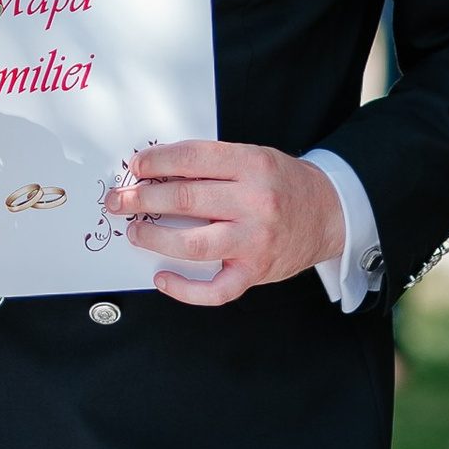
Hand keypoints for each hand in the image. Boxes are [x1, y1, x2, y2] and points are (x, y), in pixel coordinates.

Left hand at [112, 139, 344, 307]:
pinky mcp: (256, 271)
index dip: (157, 162)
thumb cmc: (284, 185)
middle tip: (118, 200)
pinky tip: (163, 279)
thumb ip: (213, 165)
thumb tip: (157, 171)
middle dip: (141, 199)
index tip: (135, 167)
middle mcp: (255, 201)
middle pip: (185, 199)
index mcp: (252, 165)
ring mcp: (255, 239)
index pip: (193, 159)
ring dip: (154, 238)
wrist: (330, 213)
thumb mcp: (254, 159)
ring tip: (136, 231)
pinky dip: (184, 290)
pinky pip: (215, 290)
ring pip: (192, 244)